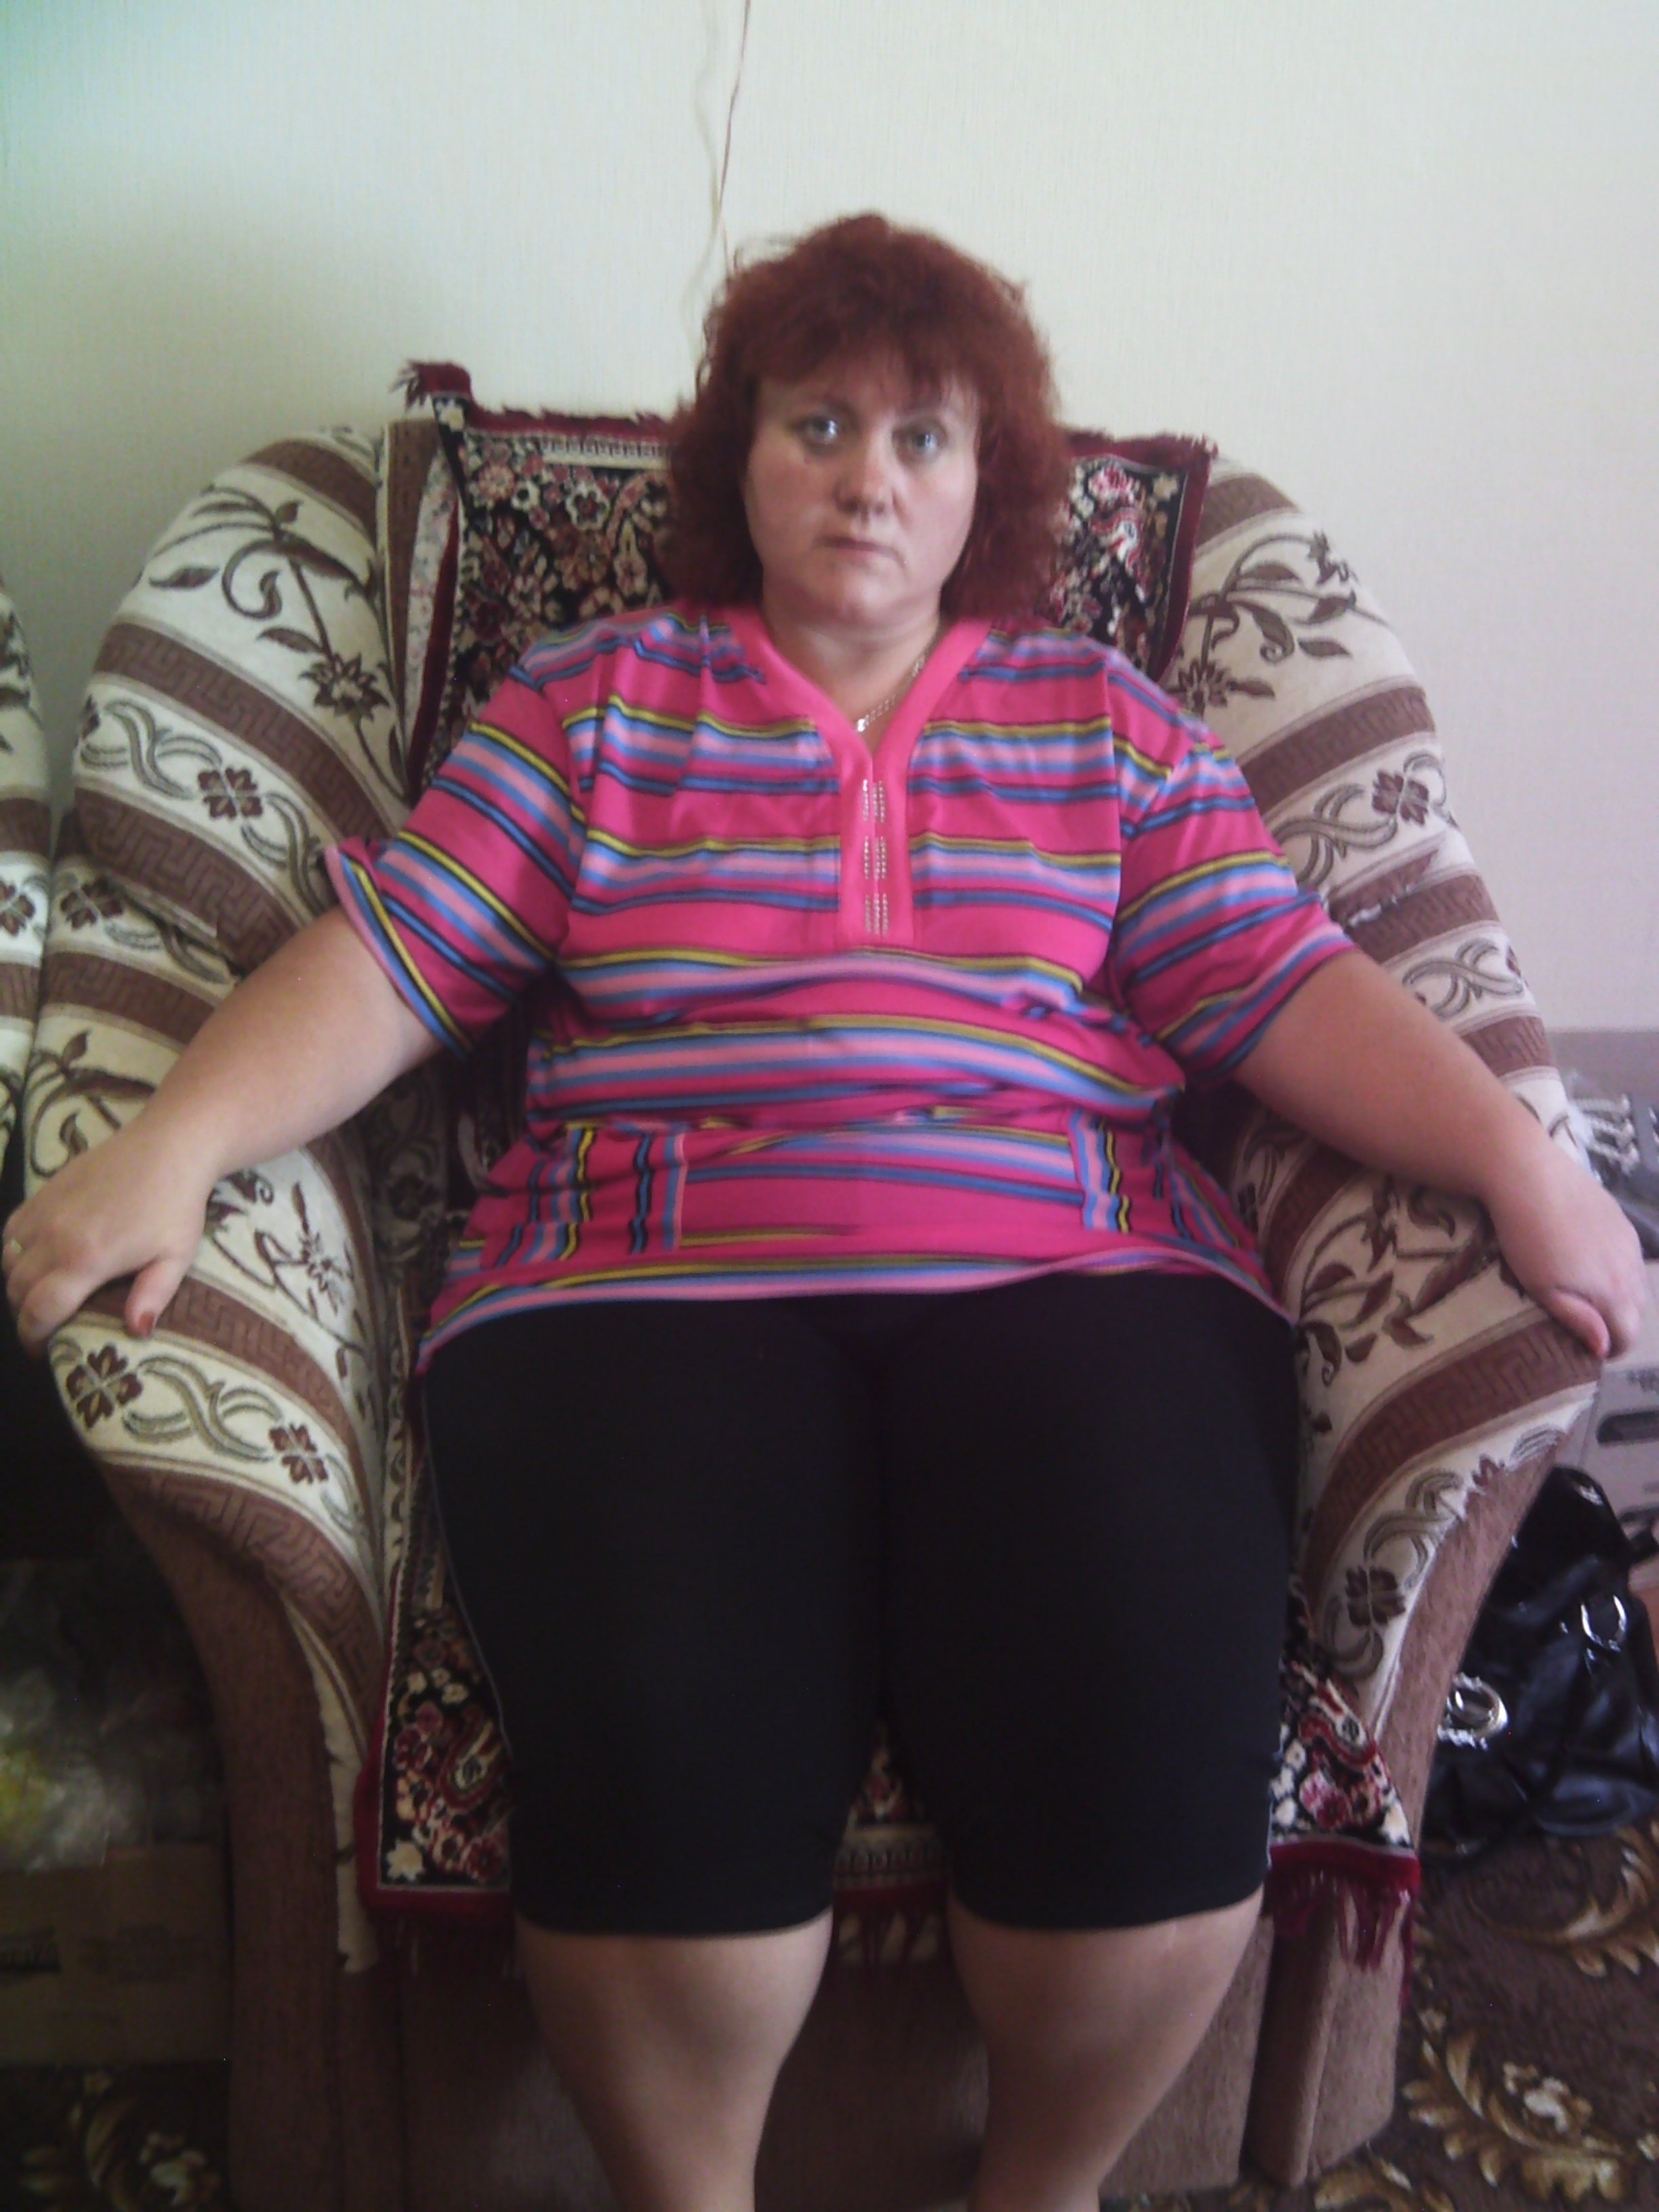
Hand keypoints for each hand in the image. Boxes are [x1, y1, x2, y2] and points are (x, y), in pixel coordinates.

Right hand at [2, 1118, 215, 1355]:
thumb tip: (136, 1332)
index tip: (41, 1351)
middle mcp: (54, 1236)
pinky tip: (36, 1259)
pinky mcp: (42, 1191)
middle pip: (16, 1290)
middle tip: (44, 1326)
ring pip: (7, 1260)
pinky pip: (11, 1231)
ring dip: (18, 1284)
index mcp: (85, 1258)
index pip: (38, 1311)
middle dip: (25, 1314)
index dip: (33, 1338)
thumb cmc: (176, 1205)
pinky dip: (14, 1251)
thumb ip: (153, 1296)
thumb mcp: (176, 1256)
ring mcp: (44, 1211)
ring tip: (40, 1296)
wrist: (168, 1146)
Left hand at [1483, 1136, 1648, 1359]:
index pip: (1628, 1335)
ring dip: (1623, 1297)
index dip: (1613, 1349)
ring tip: (1592, 1297)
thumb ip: (1578, 1319)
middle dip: (1619, 1324)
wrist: (1528, 1175)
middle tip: (1589, 1326)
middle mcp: (1630, 1268)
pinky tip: (1594, 1262)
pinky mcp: (1621, 1218)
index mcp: (1613, 1291)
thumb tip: (1605, 1349)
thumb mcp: (1542, 1288)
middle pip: (1638, 1310)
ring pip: (1639, 1282)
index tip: (1591, 1352)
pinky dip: (1621, 1269)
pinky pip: (1632, 1255)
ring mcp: (1629, 1240)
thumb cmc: (1527, 1238)